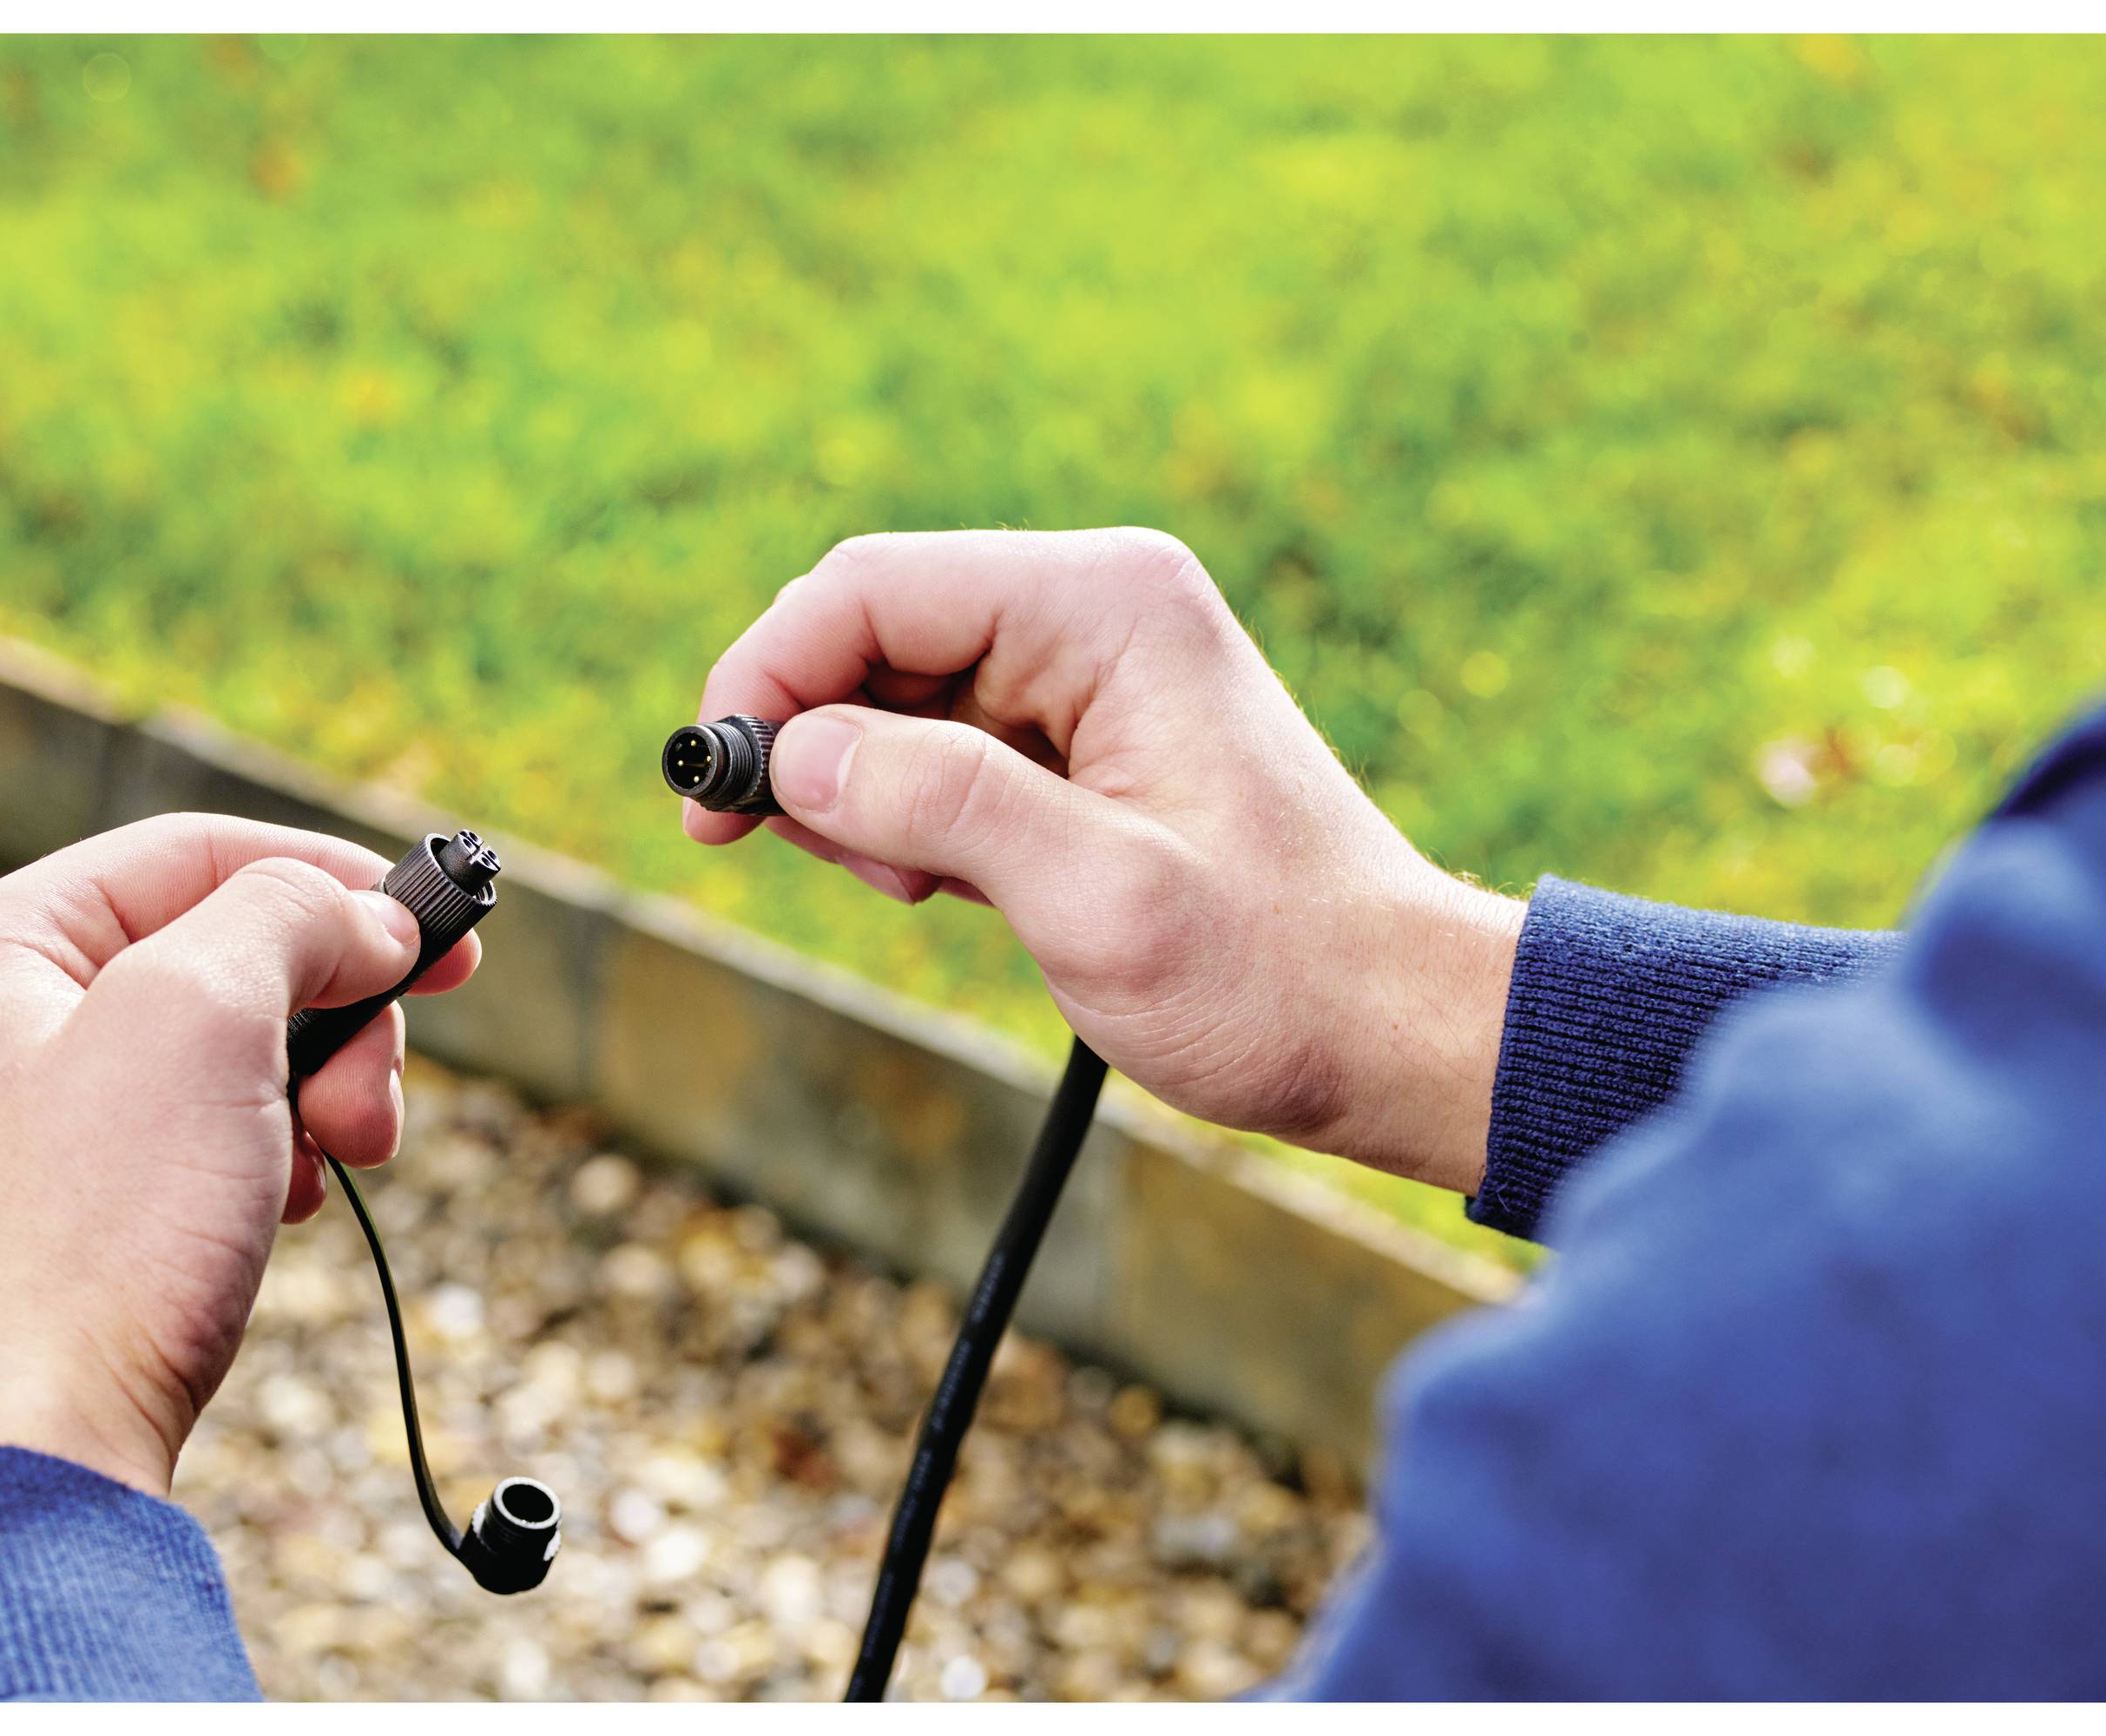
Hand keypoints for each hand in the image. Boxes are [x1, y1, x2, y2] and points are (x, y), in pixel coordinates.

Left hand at [0, 815, 480, 1502]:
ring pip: (240, 1054)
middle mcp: (6, 1025)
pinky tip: (283, 1210)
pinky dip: (281, 1159)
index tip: (440, 931)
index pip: (193, 854)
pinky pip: (220, 1140)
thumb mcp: (197, 1015)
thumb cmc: (86, 1235)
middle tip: (382, 1089)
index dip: (329, 879)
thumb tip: (363, 918)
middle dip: (338, 1013)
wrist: (24, 1460)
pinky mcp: (90, 1215)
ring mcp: (46, 1125)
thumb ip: (288, 918)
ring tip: (344, 1158)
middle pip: (229, 955)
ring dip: (323, 1092)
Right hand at [687, 529, 1522, 1191]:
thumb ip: (942, 804)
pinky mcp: (1083, 738)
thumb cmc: (1277, 973)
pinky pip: (943, 745)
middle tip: (766, 845)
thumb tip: (794, 748)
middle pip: (871, 629)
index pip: (871, 587)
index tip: (712, 787)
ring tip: (911, 889)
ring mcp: (1090, 672)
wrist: (1392, 1031)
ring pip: (895, 692)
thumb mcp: (1099, 897)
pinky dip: (907, 813)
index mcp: (1106, 605)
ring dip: (857, 786)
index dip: (767, 674)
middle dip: (803, 735)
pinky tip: (939, 886)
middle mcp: (1095, 610)